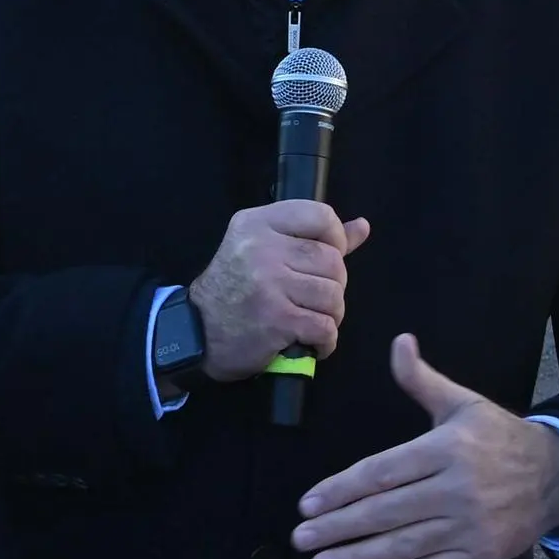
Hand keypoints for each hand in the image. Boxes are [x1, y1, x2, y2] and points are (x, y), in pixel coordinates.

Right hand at [186, 202, 371, 380]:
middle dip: (333, 286)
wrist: (196, 333)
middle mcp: (262, 248)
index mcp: (258, 223)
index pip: (321, 215)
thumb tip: (362, 227)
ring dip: (331, 316)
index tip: (326, 259)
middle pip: (333, 262)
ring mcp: (270, 284)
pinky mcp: (277, 320)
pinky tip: (312, 342)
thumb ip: (312, 238)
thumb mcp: (263, 250)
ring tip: (312, 321)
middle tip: (314, 299)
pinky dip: (326, 341)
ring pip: (333, 296)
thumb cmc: (234, 289)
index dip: (336, 239)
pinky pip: (325, 327)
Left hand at [291, 336, 558, 558]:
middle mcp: (455, 489)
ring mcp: (468, 526)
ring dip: (359, 558)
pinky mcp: (479, 555)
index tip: (307, 504)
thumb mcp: (463, 403)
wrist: (558, 475)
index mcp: (445, 449)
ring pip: (404, 545)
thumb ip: (422, 380)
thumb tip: (398, 342)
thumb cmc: (500, 437)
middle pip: (386, 511)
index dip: (342, 489)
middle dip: (340, 526)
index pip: (382, 472)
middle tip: (301, 538)